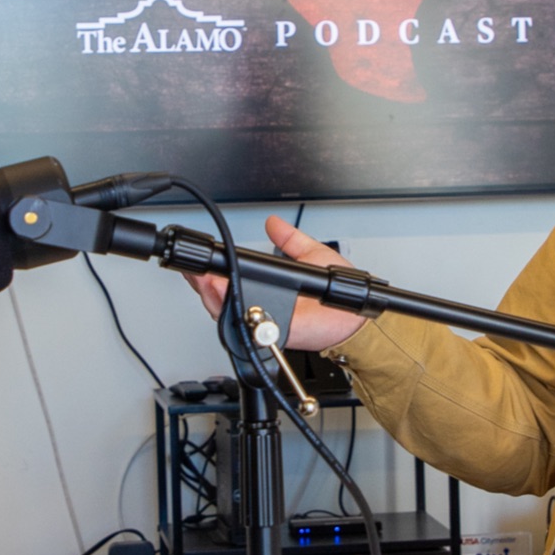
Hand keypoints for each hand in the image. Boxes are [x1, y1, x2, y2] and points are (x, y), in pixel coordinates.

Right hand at [181, 214, 367, 354]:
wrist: (357, 319)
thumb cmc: (340, 298)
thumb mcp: (311, 257)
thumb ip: (291, 240)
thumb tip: (273, 222)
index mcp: (267, 293)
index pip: (232, 285)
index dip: (214, 275)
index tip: (204, 261)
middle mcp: (262, 310)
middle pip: (221, 300)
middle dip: (203, 284)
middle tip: (197, 270)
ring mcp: (265, 323)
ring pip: (227, 313)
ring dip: (212, 294)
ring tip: (207, 277)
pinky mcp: (273, 332)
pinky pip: (247, 323)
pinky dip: (231, 307)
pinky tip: (223, 291)